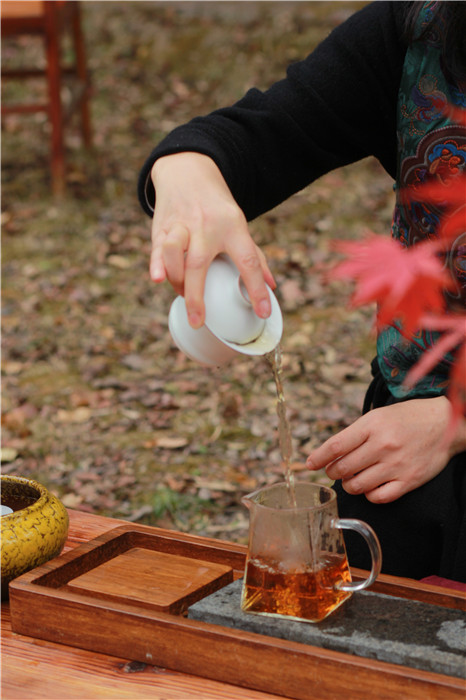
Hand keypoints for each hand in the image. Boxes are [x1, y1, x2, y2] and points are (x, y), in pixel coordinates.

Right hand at [150, 152, 274, 327]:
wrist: (188, 170)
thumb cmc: (218, 208)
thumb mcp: (240, 226)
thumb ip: (254, 256)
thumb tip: (272, 286)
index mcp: (234, 227)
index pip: (248, 260)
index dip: (257, 287)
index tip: (262, 311)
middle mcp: (207, 226)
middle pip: (200, 263)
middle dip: (197, 296)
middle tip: (198, 321)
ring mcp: (182, 224)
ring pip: (174, 252)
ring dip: (176, 279)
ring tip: (180, 292)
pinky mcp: (162, 226)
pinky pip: (157, 247)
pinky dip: (156, 264)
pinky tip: (157, 279)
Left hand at [306, 397, 465, 502]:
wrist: (444, 423)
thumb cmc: (407, 418)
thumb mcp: (378, 416)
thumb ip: (355, 434)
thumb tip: (329, 453)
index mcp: (372, 425)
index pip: (335, 446)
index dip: (318, 457)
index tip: (309, 464)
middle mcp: (383, 445)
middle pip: (342, 468)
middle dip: (332, 472)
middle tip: (334, 471)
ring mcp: (396, 464)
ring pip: (357, 486)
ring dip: (349, 485)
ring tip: (353, 478)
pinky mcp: (409, 480)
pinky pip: (378, 497)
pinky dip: (369, 495)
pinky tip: (371, 486)